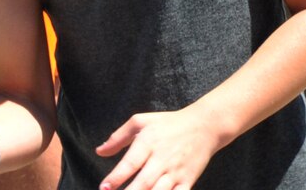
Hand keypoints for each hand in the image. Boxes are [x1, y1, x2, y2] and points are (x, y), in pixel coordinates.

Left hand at [95, 108, 221, 189]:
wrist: (206, 125)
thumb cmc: (170, 123)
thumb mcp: (142, 121)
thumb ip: (119, 136)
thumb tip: (99, 151)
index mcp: (150, 141)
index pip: (131, 162)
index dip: (116, 177)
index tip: (104, 188)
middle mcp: (163, 158)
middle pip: (144, 182)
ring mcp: (176, 171)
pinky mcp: (188, 180)